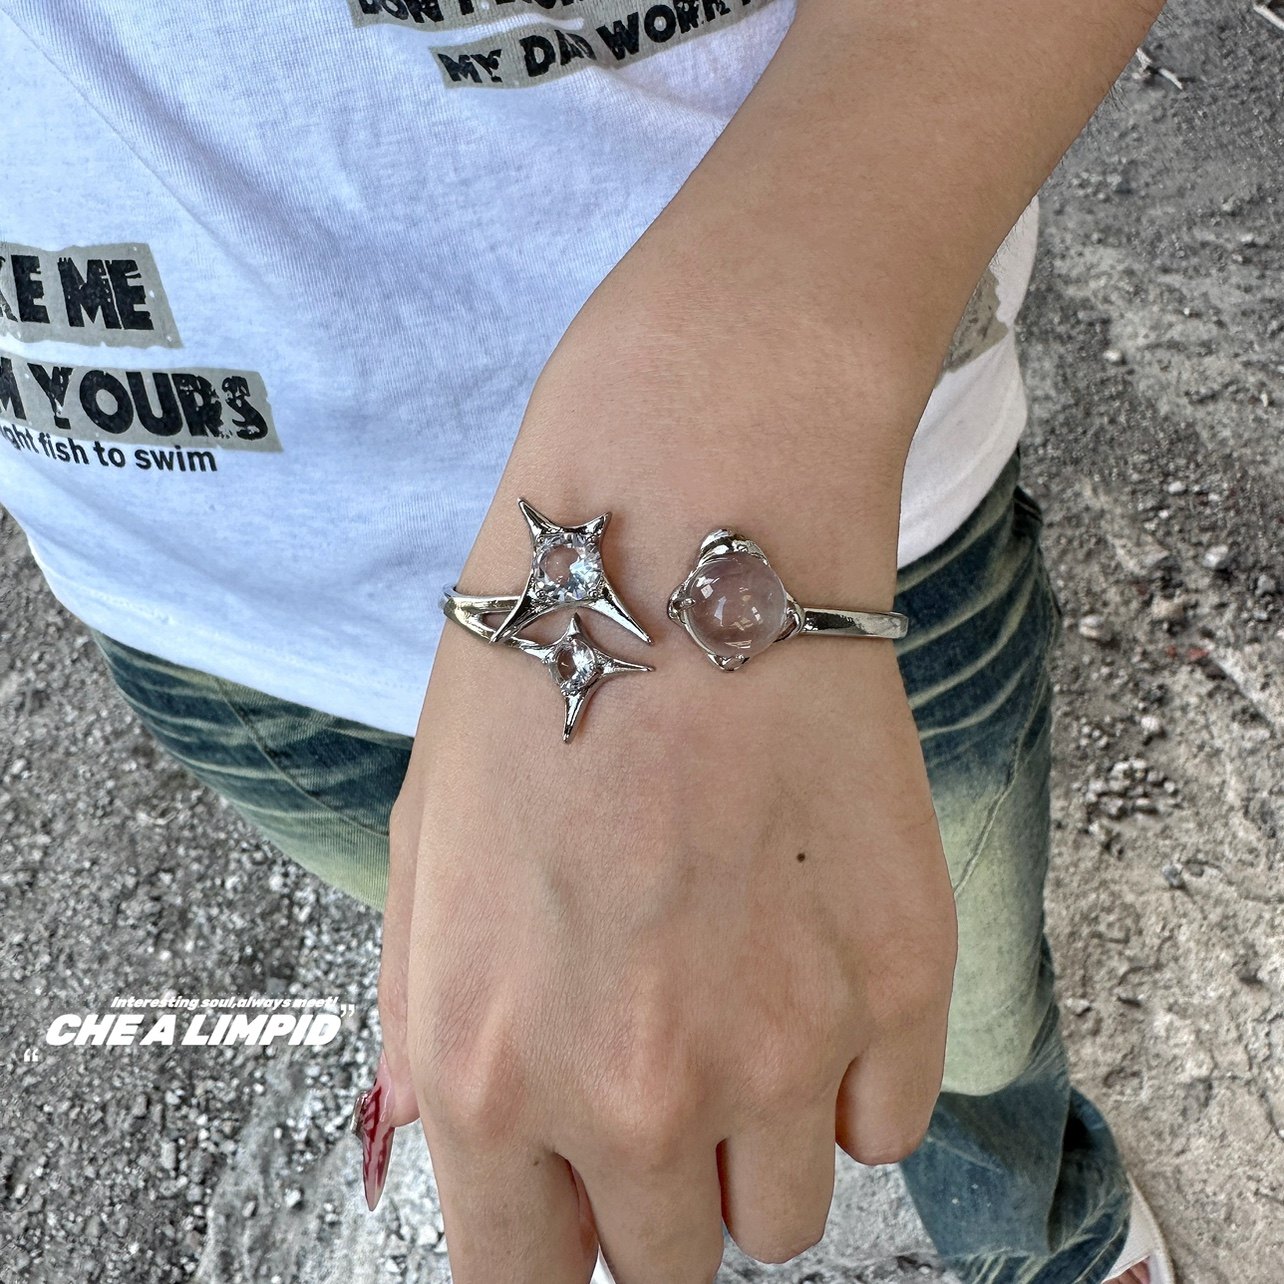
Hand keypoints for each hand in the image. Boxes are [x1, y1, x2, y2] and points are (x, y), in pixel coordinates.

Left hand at [374, 600, 956, 1282]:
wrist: (687, 546)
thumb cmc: (538, 679)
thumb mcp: (425, 856)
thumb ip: (433, 1031)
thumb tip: (469, 1143)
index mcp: (489, 1069)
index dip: (552, 1252)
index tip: (578, 1215)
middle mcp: (635, 1096)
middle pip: (668, 1266)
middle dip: (653, 1188)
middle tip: (661, 1062)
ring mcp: (786, 1050)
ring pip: (784, 1216)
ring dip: (757, 1140)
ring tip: (743, 996)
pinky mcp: (903, 984)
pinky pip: (887, 1125)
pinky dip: (852, 1075)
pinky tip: (816, 961)